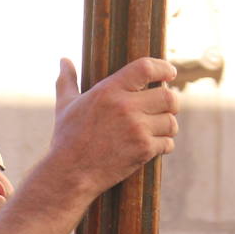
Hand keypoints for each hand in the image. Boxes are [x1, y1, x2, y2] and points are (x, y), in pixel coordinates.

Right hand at [48, 56, 178, 198]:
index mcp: (108, 90)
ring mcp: (136, 129)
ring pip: (171, 121)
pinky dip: (165, 145)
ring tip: (161, 128)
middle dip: (171, 101)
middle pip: (167, 96)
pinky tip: (156, 146)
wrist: (70, 174)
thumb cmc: (66, 139)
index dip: (163, 68)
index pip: (146, 68)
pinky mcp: (143, 150)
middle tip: (167, 106)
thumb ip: (68, 80)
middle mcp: (125, 107)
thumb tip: (63, 60)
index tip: (170, 72)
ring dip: (169, 126)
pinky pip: (167, 143)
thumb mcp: (65, 105)